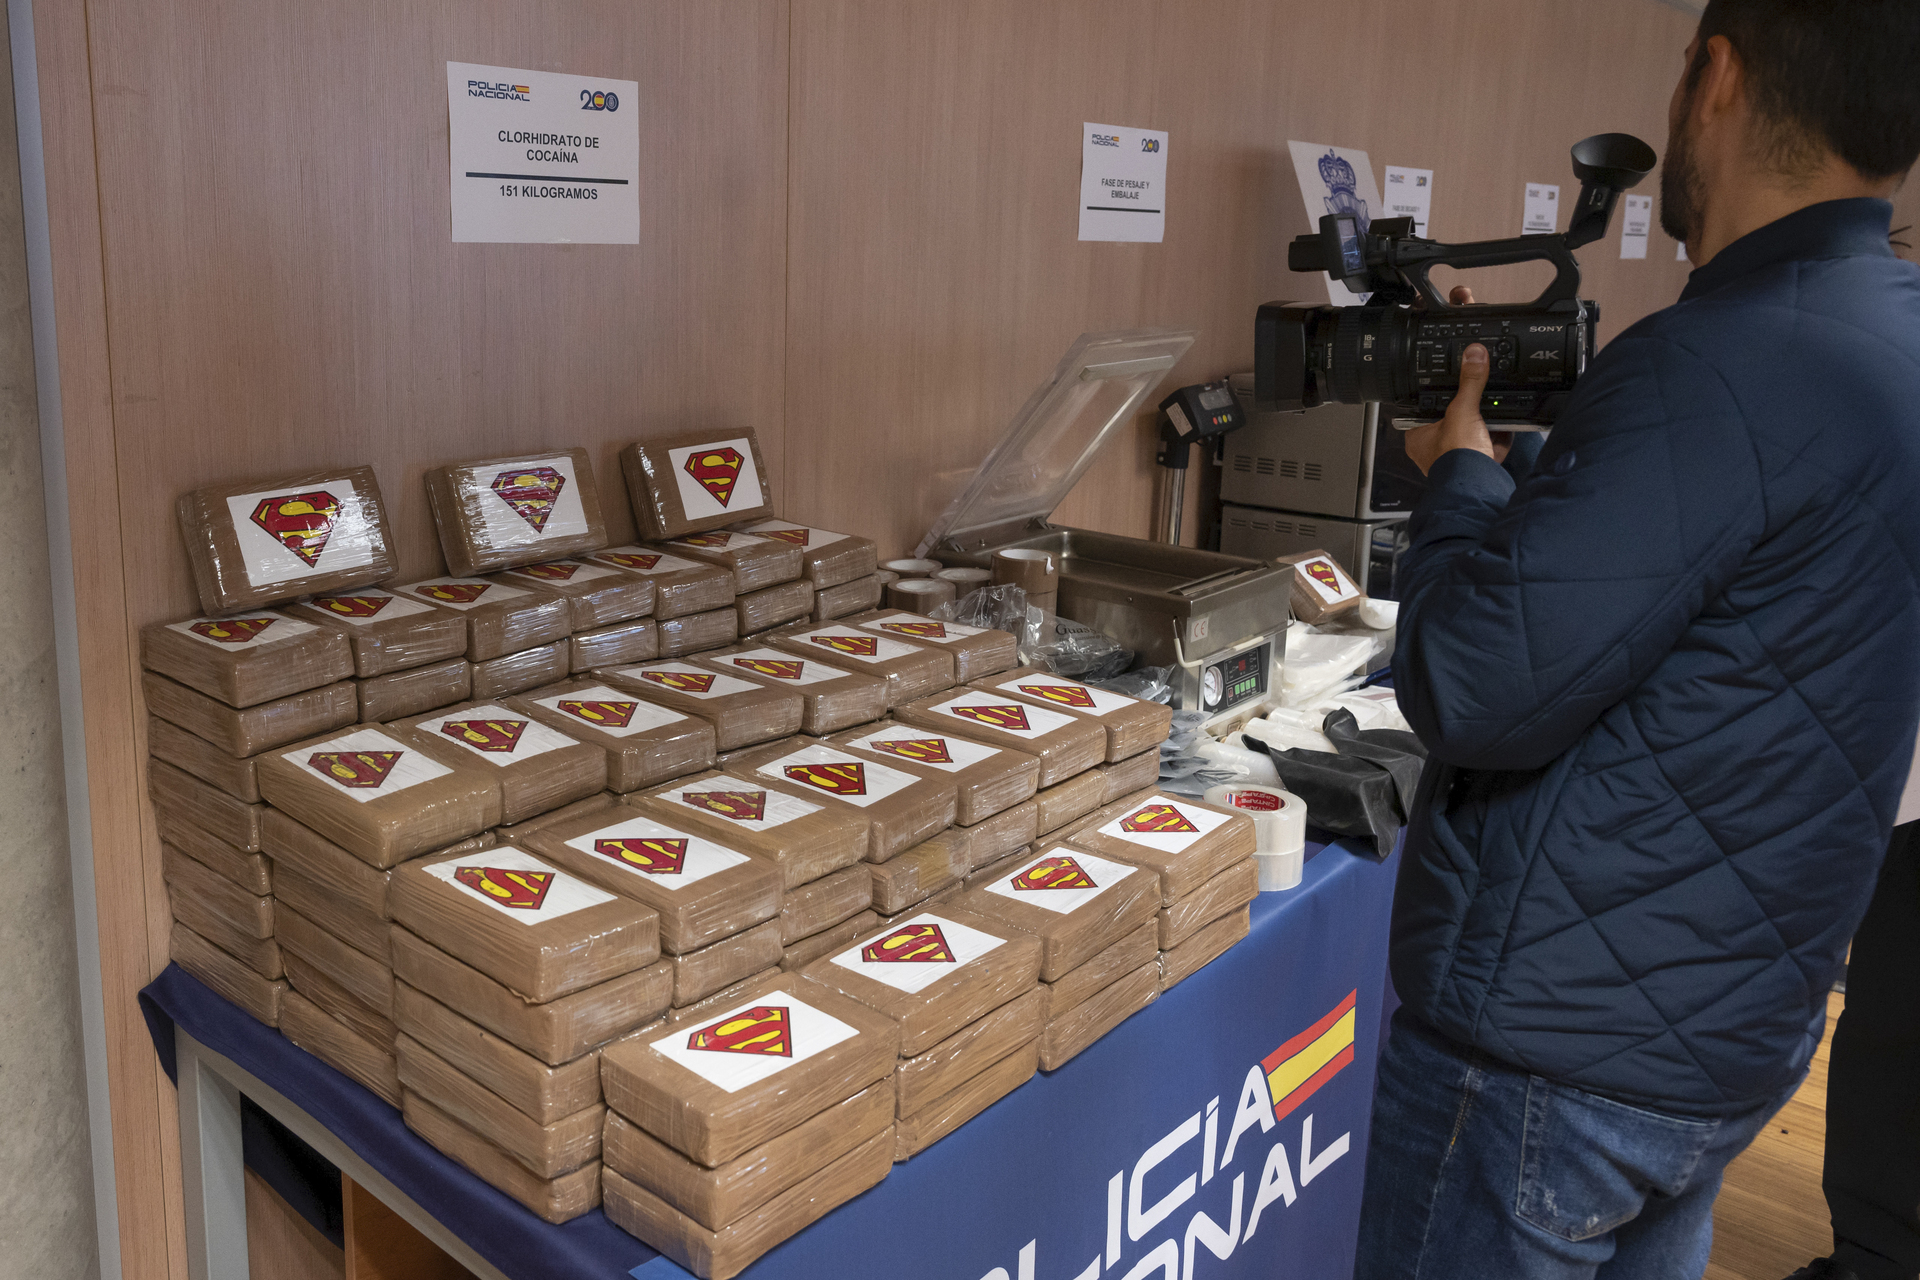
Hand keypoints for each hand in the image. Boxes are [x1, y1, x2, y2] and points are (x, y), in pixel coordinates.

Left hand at [1402, 286, 1511, 473]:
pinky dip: (1496, 439)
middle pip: (1450, 423)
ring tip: (1490, 410)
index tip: (1448, 388)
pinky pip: (1486, 448)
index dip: (1436, 398)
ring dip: (1482, 425)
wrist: (1477, 486)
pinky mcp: (1474, 468)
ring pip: (1469, 436)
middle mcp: (1432, 452)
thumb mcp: (1463, 410)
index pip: (1424, 410)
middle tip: (1473, 399)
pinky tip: (1505, 428)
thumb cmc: (1457, 456)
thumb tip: (1473, 355)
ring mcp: (1454, 461)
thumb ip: (1470, 382)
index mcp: (1418, 437)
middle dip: (1465, 412)